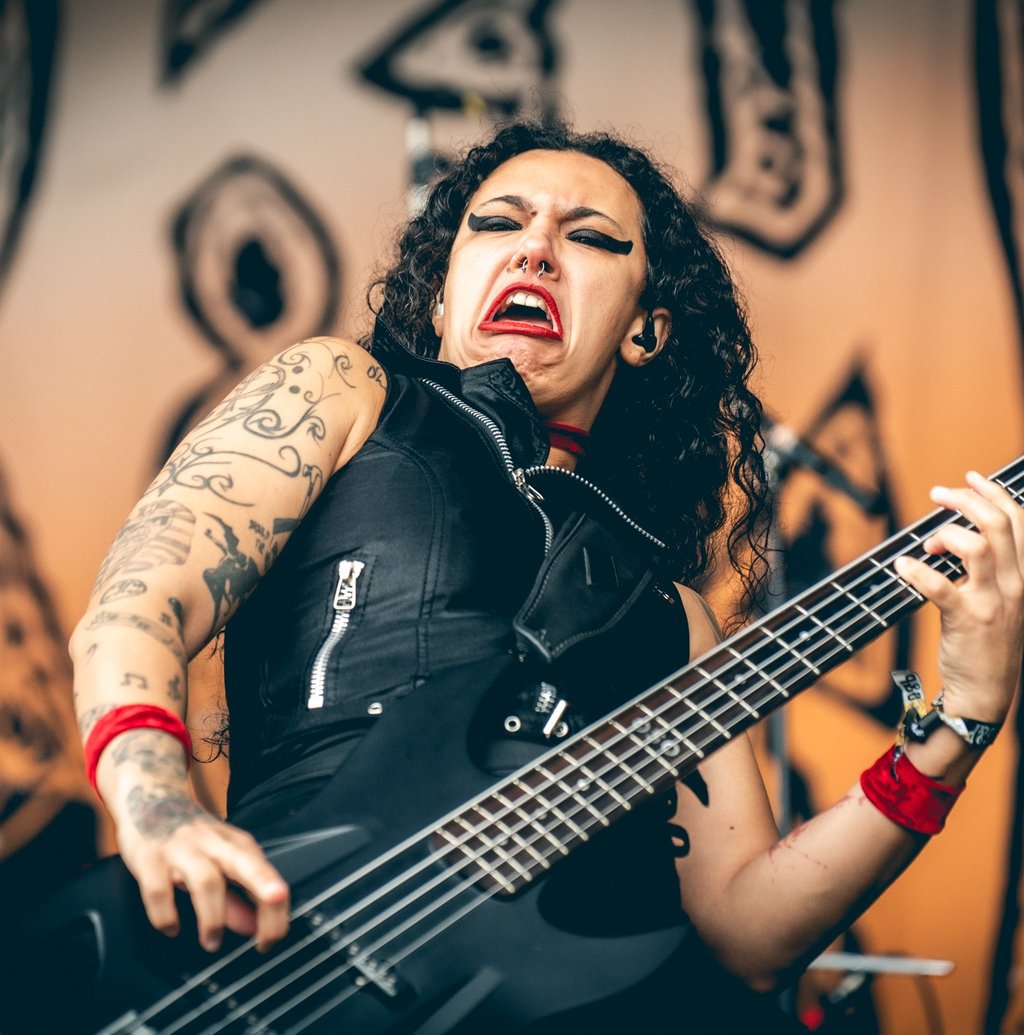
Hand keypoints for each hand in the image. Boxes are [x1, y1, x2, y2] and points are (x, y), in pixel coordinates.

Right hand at [116, 784, 289, 952]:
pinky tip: (172, 927)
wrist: (150, 799)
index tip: (273, 938)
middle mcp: (213, 843)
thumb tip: (255, 928)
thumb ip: (237, 896)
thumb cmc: (191, 837)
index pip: (266, 875)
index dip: (275, 910)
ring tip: (212, 942)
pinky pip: (159, 891)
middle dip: (263, 891)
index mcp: (236, 845)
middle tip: (267, 932)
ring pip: (206, 880)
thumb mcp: (219, 861)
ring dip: (213, 917)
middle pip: (245, 865)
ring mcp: (182, 848)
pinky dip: (167, 915)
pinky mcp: (150, 857)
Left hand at [894, 471, 1023, 724]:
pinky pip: (940, 585)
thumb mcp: (999, 599)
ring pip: (976, 546)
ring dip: (944, 534)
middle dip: (965, 500)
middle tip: (937, 495)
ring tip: (927, 544)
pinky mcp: (967, 619)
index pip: (1020, 520)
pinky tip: (902, 567)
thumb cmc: (986, 642)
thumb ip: (984, 568)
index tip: (969, 478)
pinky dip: (916, 570)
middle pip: (999, 524)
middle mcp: (1016, 584)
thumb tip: (944, 538)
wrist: (985, 691)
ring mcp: (994, 602)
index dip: (994, 493)